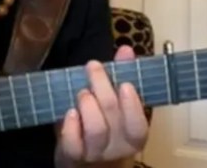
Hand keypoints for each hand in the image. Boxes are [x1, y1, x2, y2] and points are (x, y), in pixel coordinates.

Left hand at [55, 45, 148, 166]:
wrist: (85, 163)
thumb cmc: (106, 128)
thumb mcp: (116, 106)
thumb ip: (122, 76)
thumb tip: (126, 49)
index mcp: (133, 135)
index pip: (138, 125)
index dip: (133, 105)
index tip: (125, 83)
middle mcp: (117, 147)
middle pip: (114, 118)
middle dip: (103, 87)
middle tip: (93, 66)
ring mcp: (95, 153)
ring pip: (96, 130)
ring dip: (88, 105)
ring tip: (82, 91)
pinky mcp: (73, 156)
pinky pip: (73, 144)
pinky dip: (71, 126)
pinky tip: (68, 112)